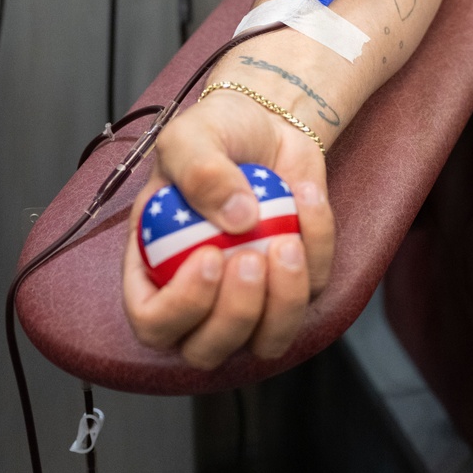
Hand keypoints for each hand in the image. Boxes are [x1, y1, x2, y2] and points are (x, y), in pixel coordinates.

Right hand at [122, 90, 334, 368]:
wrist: (265, 122)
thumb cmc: (216, 133)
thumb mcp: (190, 136)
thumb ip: (199, 170)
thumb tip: (238, 220)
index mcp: (154, 270)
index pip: (153, 323)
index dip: (180, 308)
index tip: (208, 258)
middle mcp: (199, 297)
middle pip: (208, 350)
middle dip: (235, 314)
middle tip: (250, 257)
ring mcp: (251, 297)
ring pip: (267, 341)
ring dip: (284, 301)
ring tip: (288, 239)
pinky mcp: (297, 283)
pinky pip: (314, 289)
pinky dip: (319, 244)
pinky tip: (307, 195)